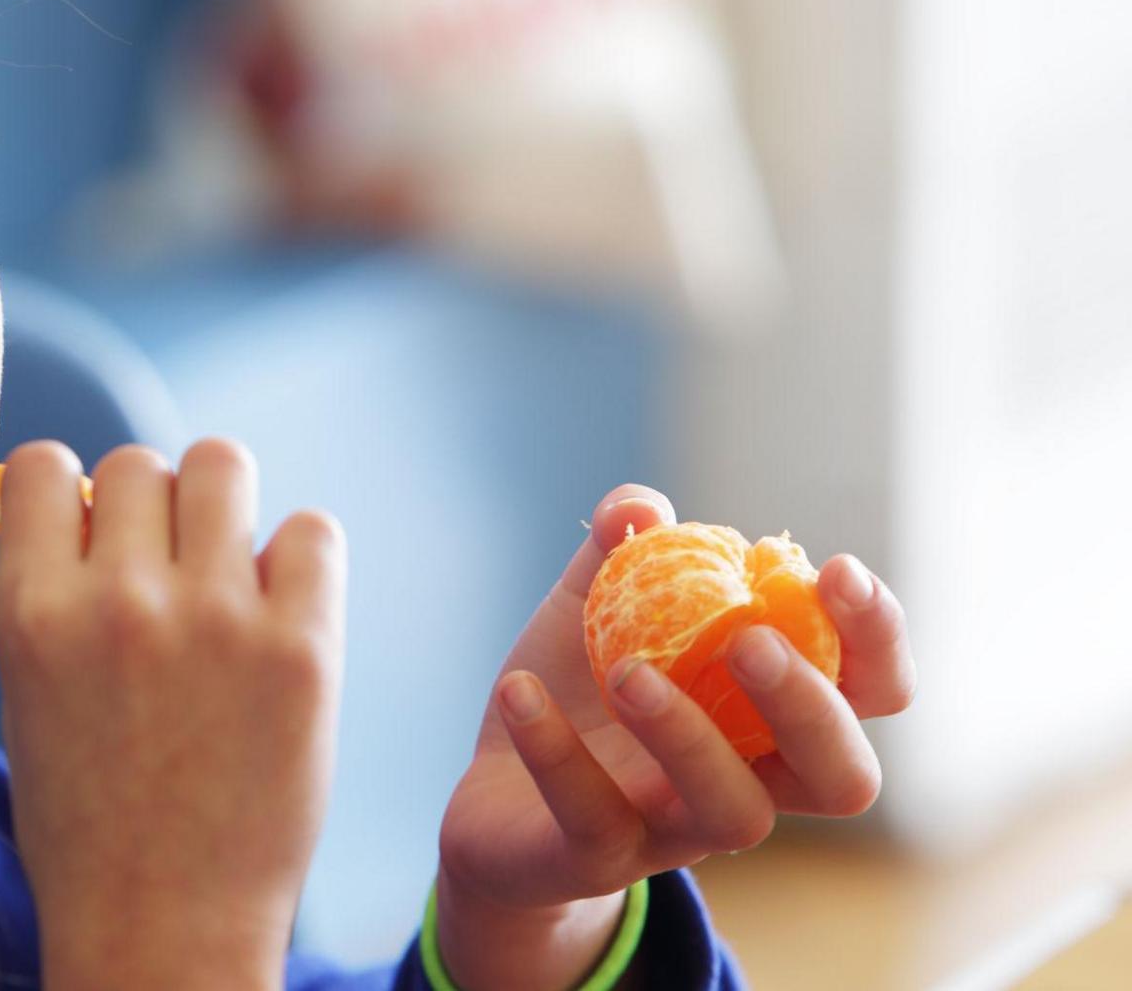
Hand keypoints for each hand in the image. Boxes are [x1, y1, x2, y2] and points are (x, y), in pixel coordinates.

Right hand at [0, 439, 346, 990]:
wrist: (163, 929)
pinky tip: (282, 616)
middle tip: (169, 575)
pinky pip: (312, 531)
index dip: (72, 493)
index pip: (43, 463)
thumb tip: (87, 500)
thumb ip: (52, 595)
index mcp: (32, 613)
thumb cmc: (91, 823)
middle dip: (153, 507)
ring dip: (223, 509)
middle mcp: (118, 601)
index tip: (93, 534)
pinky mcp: (301, 649)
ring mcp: (214, 620)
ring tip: (228, 580)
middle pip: (138, 461)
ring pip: (221, 465)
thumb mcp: (32, 697)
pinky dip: (299, 561)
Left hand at [434, 485, 917, 990]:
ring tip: (627, 672)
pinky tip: (519, 692)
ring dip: (689, 735)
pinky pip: (594, 820)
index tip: (836, 568)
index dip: (875, 636)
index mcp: (771, 712)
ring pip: (734, 813)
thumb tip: (641, 507)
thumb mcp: (594, 605)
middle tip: (747, 641)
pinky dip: (556, 751)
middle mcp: (749, 781)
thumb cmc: (578, 691)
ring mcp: (678, 831)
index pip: (872, 689)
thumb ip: (622, 548)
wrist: (493, 798)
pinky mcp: (598, 861)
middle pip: (843, 776)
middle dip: (810, 705)